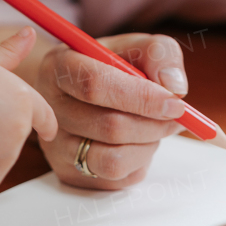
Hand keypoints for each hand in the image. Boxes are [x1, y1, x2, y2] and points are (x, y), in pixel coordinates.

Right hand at [36, 33, 187, 189]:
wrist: (77, 91)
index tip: (175, 103)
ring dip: (148, 145)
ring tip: (152, 127)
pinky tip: (136, 141)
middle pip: (110, 127)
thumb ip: (159, 53)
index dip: (141, 97)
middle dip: (154, 124)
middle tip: (175, 115)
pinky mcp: (68, 173)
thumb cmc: (110, 65)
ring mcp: (55, 146)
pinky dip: (139, 161)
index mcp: (60, 67)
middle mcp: (50, 108)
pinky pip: (117, 179)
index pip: (95, 85)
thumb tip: (174, 87)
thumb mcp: (135, 46)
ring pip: (114, 160)